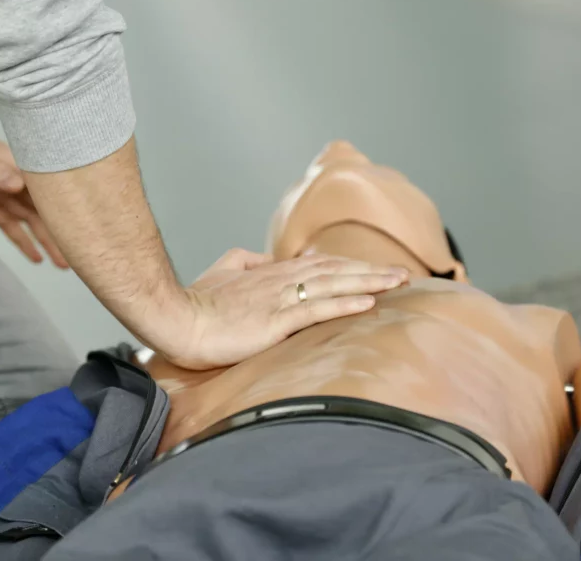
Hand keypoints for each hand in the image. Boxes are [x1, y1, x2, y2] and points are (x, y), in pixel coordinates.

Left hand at [0, 113, 66, 267]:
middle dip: (61, 229)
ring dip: (47, 240)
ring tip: (65, 264)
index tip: (84, 223)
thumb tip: (17, 183)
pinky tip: (38, 258)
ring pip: (30, 220)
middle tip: (79, 255)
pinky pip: (10, 225)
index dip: (65, 202)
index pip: (46, 184)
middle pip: (43, 206)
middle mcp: (10, 176)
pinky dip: (24, 242)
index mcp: (11, 160)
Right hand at [164, 249, 408, 369]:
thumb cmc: (196, 301)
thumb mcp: (222, 271)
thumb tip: (267, 259)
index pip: (321, 265)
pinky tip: (367, 302)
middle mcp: (280, 280)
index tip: (377, 270)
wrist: (175, 318)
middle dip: (372, 271)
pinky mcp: (274, 320)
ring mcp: (279, 298)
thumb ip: (246, 261)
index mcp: (270, 272)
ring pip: (333, 284)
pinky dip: (344, 303)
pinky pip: (316, 309)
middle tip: (405, 275)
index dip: (351, 266)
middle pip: (336, 270)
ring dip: (369, 282)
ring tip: (399, 282)